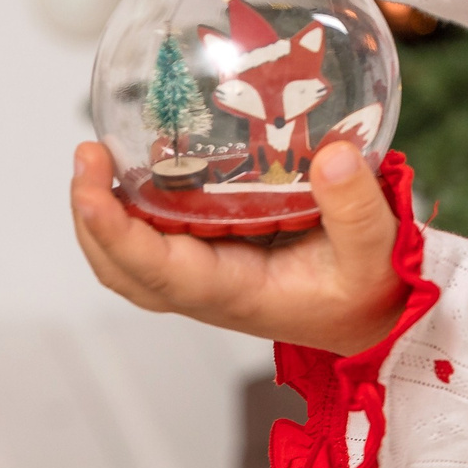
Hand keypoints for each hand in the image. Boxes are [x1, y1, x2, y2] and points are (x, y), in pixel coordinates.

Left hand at [69, 140, 409, 355]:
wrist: (379, 313)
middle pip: (123, 269)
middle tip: (87, 155)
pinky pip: (161, 237)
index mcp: (233, 293)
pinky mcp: (219, 254)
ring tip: (99, 156)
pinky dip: (138, 206)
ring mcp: (208, 273)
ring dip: (106, 213)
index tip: (91, 186)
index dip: (115, 231)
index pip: (155, 270)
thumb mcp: (377, 248)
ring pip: (133, 256)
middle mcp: (208, 288)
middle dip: (92, 218)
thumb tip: (332, 153)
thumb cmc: (372, 289)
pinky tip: (149, 161)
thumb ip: (356, 206)